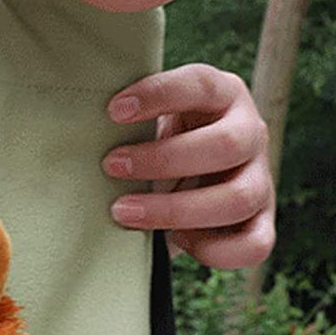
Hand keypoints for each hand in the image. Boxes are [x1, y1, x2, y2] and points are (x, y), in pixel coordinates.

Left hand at [103, 64, 275, 268]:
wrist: (184, 185)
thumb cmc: (155, 152)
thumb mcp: (147, 127)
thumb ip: (128, 126)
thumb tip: (75, 135)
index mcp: (222, 98)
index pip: (201, 84)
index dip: (160, 95)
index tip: (113, 111)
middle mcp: (249, 133)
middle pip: (225, 146)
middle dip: (162, 160)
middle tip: (110, 167)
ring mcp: (260, 179)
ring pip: (238, 198)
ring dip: (175, 211)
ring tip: (124, 212)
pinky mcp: (260, 222)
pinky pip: (255, 245)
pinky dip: (214, 250)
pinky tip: (176, 241)